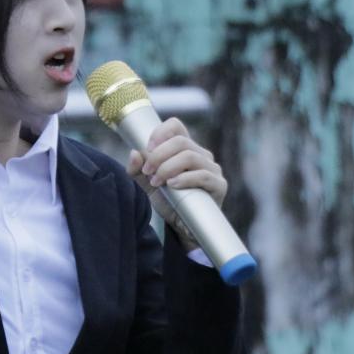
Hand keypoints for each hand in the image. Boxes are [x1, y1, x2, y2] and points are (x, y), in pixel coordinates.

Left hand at [126, 117, 227, 247]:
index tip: (147, 148)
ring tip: (157, 182)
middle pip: (180, 141)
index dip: (160, 132)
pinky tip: (172, 185)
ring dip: (168, 168)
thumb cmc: (168, 201)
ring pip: (190, 156)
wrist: (183, 227)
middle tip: (147, 172)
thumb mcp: (147, 184)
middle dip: (159, 155)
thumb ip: (137, 170)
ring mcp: (212, 169)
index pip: (175, 126)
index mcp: (184, 148)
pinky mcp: (219, 185)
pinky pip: (203, 175)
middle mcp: (200, 154)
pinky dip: (185, 178)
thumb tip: (134, 152)